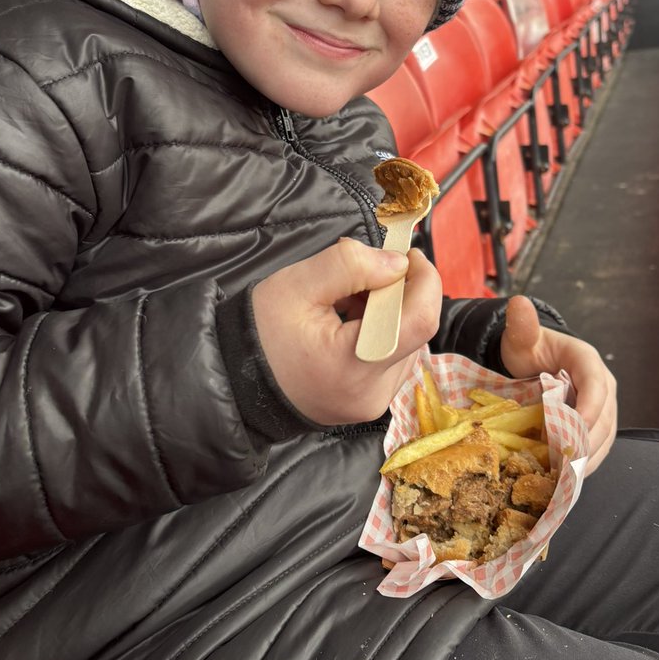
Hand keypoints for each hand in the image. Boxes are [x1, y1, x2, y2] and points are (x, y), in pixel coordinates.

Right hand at [252, 238, 441, 424]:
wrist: (234, 380)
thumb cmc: (260, 333)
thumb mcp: (298, 285)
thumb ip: (351, 266)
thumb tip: (397, 263)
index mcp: (354, 366)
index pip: (419, 321)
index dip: (424, 281)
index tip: (407, 255)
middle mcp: (372, 394)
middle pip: (415, 331)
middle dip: (401, 293)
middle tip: (367, 271)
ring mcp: (372, 404)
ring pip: (408, 345)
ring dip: (392, 313)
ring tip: (352, 298)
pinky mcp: (368, 404)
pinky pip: (393, 360)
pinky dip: (382, 333)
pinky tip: (352, 320)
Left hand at [499, 295, 616, 473]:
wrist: (530, 361)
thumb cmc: (526, 348)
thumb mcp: (521, 337)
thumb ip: (521, 325)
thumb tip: (519, 303)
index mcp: (587, 361)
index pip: (597, 386)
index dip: (589, 410)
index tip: (573, 431)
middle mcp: (602, 385)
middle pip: (604, 418)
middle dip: (586, 442)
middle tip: (565, 465)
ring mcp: (602, 407)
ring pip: (604, 437)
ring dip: (587, 458)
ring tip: (566, 478)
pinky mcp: (596, 425)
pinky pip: (597, 446)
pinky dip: (584, 463)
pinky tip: (568, 479)